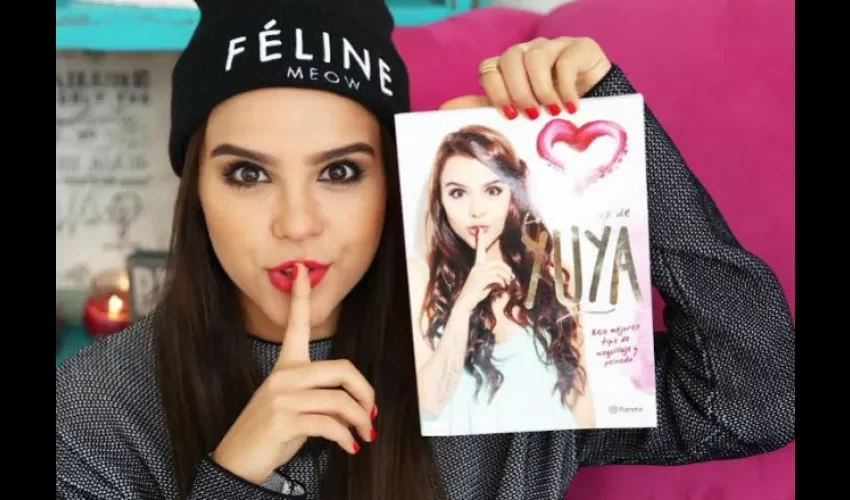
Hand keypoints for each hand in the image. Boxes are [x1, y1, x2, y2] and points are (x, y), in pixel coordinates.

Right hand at [211, 264, 376, 484]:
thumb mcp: (292, 406)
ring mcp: (283, 397)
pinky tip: (348, 447)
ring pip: (341, 401)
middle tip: (371, 414)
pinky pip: (330, 424)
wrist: (237, 459)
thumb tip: (357, 405)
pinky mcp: (285, 420)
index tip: (303, 270)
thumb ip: (319, 396)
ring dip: (360, 422)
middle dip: (365, 394)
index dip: (300, 297)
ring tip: (363, 435)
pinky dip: (345, 438)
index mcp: (285, 366)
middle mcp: (284, 376)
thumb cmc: (270, 432)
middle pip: (343, 370)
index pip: (295, 325)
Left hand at [441, 37, 610, 117]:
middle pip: (509, 59)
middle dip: (518, 91)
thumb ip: (485, 109)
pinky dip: (565, 86)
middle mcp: (527, 52)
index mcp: (508, 68)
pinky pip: (565, 58)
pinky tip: (571, 106)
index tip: (512, 115)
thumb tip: (445, 108)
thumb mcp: (517, 114)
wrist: (596, 107)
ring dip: (541, 89)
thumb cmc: (551, 111)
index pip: (488, 68)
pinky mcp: (579, 47)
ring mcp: (553, 46)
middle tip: (531, 115)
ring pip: (535, 56)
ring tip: (552, 111)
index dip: (496, 92)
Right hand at [455, 232, 513, 311]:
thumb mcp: (486, 285)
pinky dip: (502, 282)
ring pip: (499, 270)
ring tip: (507, 285)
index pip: (479, 250)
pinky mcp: (480, 279)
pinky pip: (497, 277)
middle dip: (507, 271)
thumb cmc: (475, 295)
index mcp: (477, 266)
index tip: (479, 229)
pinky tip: (502, 288)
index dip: (479, 240)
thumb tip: (505, 278)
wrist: (464, 304)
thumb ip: (493, 279)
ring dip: (506, 278)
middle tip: (510, 280)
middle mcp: (477, 267)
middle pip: (498, 263)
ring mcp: (478, 273)